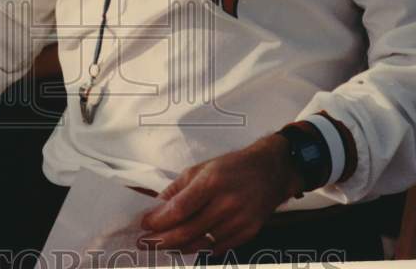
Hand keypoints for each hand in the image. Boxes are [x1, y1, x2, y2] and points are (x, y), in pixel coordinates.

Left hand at [139, 134, 301, 256]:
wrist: (271, 172)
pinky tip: (186, 245)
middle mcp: (226, 203)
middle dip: (161, 240)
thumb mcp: (202, 168)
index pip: (179, 209)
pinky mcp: (247, 233)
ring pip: (200, 244)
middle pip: (187, 231)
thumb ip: (178, 189)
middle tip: (146, 243)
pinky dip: (199, 248)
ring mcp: (239, 221)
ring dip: (177, 247)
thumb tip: (156, 208)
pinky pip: (216, 248)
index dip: (158, 221)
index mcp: (212, 182)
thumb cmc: (234, 166)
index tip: (144, 225)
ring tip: (162, 246)